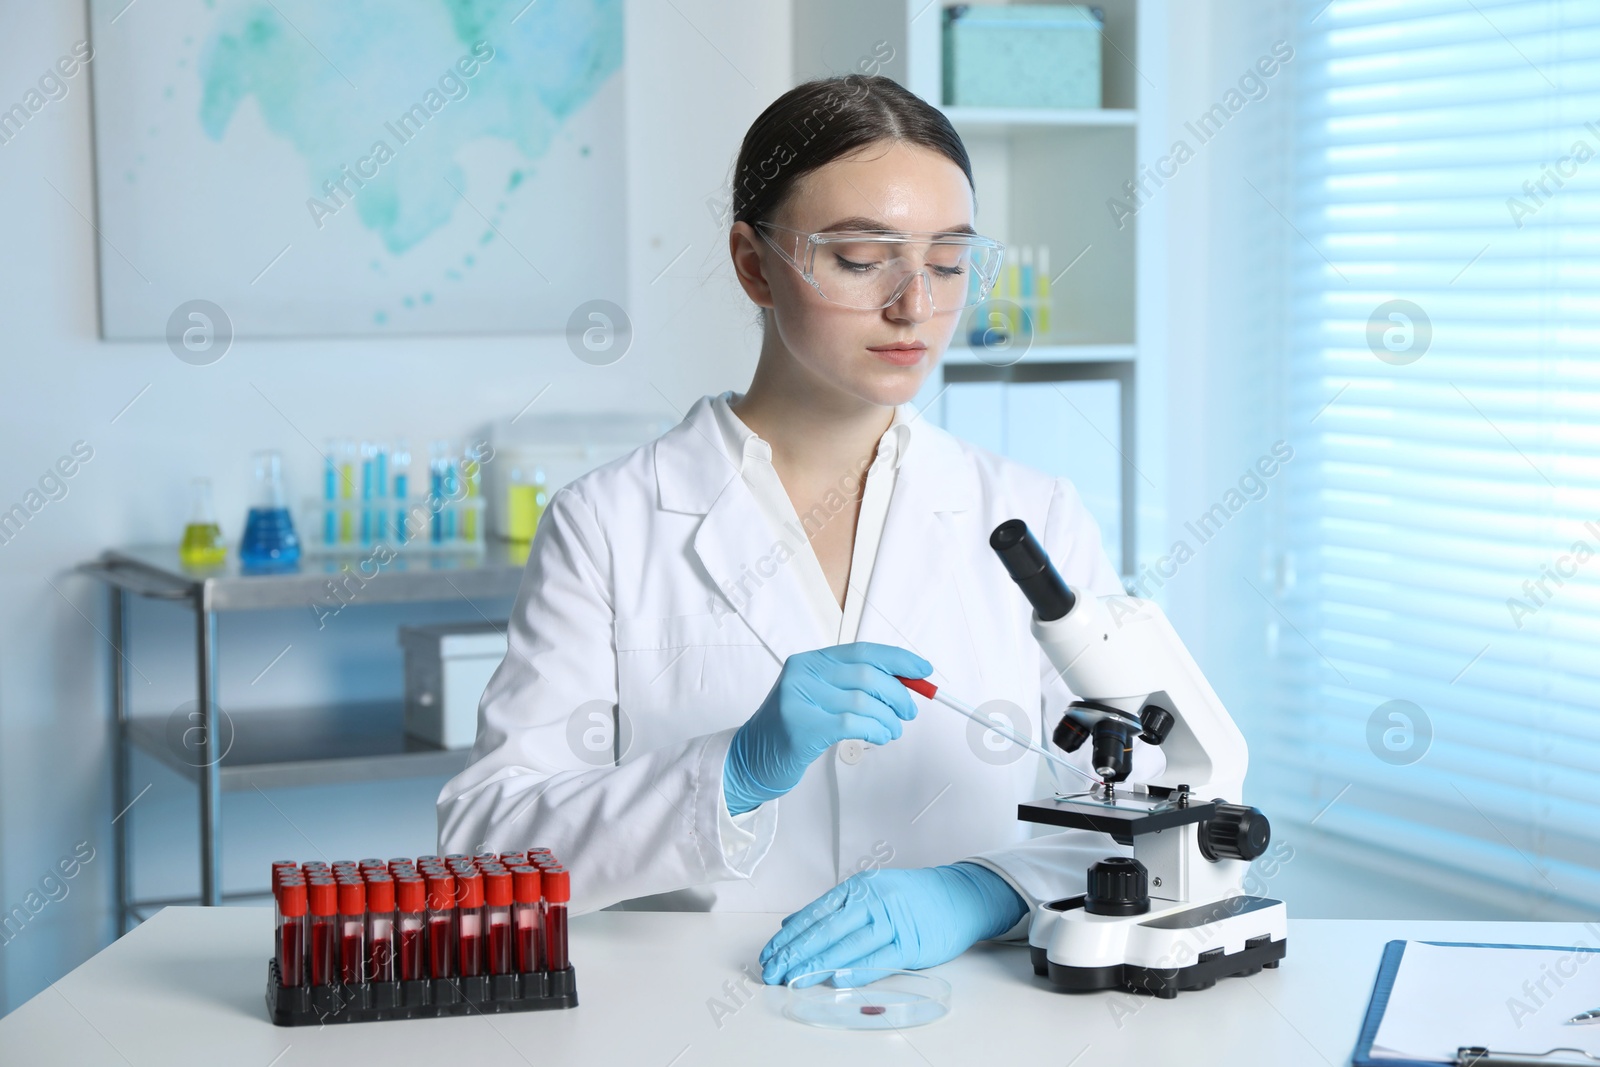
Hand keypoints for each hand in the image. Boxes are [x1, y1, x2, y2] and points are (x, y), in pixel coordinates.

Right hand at [723, 642, 929, 815]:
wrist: (751, 758)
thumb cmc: (792, 729)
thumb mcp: (819, 697)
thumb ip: (854, 685)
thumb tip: (903, 683)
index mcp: (809, 661)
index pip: (862, 652)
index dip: (898, 660)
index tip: (922, 670)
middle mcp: (802, 674)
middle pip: (867, 675)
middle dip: (898, 694)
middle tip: (909, 711)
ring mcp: (798, 699)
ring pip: (863, 702)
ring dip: (888, 719)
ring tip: (892, 730)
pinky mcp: (801, 727)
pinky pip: (852, 724)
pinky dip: (875, 731)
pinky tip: (879, 737)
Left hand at [757, 863, 1027, 985]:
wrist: (958, 897)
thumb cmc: (910, 897)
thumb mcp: (869, 892)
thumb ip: (831, 908)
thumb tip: (792, 924)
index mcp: (858, 888)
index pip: (815, 914)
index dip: (790, 936)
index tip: (770, 953)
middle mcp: (872, 901)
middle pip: (826, 930)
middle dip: (796, 953)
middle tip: (773, 970)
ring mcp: (892, 921)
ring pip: (847, 945)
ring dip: (818, 964)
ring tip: (794, 978)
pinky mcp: (910, 943)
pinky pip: (877, 959)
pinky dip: (855, 970)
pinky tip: (835, 978)